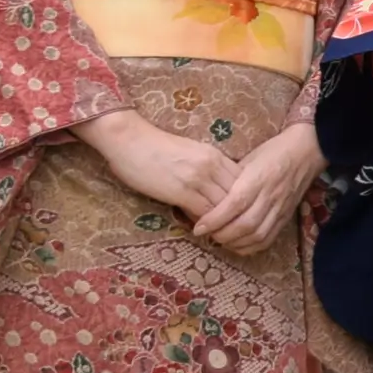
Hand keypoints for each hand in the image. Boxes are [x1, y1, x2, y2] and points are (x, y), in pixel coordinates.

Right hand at [77, 109, 235, 224]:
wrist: (130, 140)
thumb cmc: (155, 147)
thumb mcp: (191, 153)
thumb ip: (206, 168)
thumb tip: (213, 189)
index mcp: (215, 154)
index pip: (242, 180)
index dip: (241, 198)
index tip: (236, 210)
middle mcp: (212, 165)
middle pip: (238, 194)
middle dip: (236, 212)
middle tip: (231, 226)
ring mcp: (198, 178)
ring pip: (224, 206)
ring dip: (223, 221)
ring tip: (220, 232)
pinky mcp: (182, 191)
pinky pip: (204, 213)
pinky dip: (206, 224)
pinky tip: (202, 230)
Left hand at [190, 123, 323, 254]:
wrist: (308, 150)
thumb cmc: (273, 151)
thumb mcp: (248, 159)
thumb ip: (231, 179)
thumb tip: (208, 196)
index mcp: (259, 177)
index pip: (235, 204)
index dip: (215, 219)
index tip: (198, 227)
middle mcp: (271, 195)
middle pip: (245, 224)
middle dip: (221, 234)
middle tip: (207, 233)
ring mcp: (281, 208)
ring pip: (257, 235)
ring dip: (235, 242)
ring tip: (220, 239)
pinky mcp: (287, 216)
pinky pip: (269, 239)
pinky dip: (251, 246)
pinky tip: (238, 244)